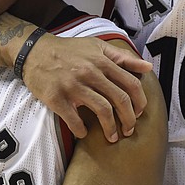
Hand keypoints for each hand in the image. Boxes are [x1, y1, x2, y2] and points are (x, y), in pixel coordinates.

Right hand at [21, 34, 152, 142]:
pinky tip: (84, 133)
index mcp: (102, 61)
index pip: (131, 84)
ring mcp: (73, 86)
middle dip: (129, 119)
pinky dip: (82, 130)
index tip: (139, 113)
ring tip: (112, 137)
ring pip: (102, 110)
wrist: (36, 52)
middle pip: (120, 99)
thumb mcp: (98, 46)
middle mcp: (90, 72)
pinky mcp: (57, 98)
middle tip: (129, 129)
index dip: (139, 101)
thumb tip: (148, 68)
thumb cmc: (69, 50)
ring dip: (110, 128)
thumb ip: (123, 57)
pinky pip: (74, 120)